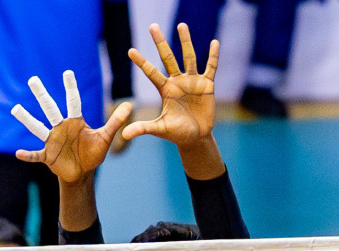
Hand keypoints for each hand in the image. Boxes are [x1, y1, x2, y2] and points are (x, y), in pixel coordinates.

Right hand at [11, 71, 132, 183]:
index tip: (67, 72)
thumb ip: (115, 121)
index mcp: (74, 121)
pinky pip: (35, 155)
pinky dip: (27, 155)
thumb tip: (130, 105)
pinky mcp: (47, 156)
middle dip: (42, 95)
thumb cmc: (93, 154)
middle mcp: (60, 127)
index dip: (70, 88)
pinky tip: (18, 153)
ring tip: (15, 109)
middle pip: (50, 109)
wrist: (82, 173)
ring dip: (27, 119)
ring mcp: (52, 141)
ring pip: (37, 128)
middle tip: (33, 80)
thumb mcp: (105, 137)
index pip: (72, 101)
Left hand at [123, 23, 217, 147]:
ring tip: (181, 25)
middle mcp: (177, 82)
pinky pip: (211, 67)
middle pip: (167, 58)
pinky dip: (213, 55)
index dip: (141, 62)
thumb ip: (143, 128)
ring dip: (185, 41)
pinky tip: (215, 42)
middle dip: (160, 43)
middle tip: (152, 26)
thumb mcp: (159, 129)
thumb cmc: (176, 133)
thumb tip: (123, 135)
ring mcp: (192, 81)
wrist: (195, 138)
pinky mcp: (207, 85)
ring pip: (188, 57)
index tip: (130, 50)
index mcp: (165, 90)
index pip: (151, 73)